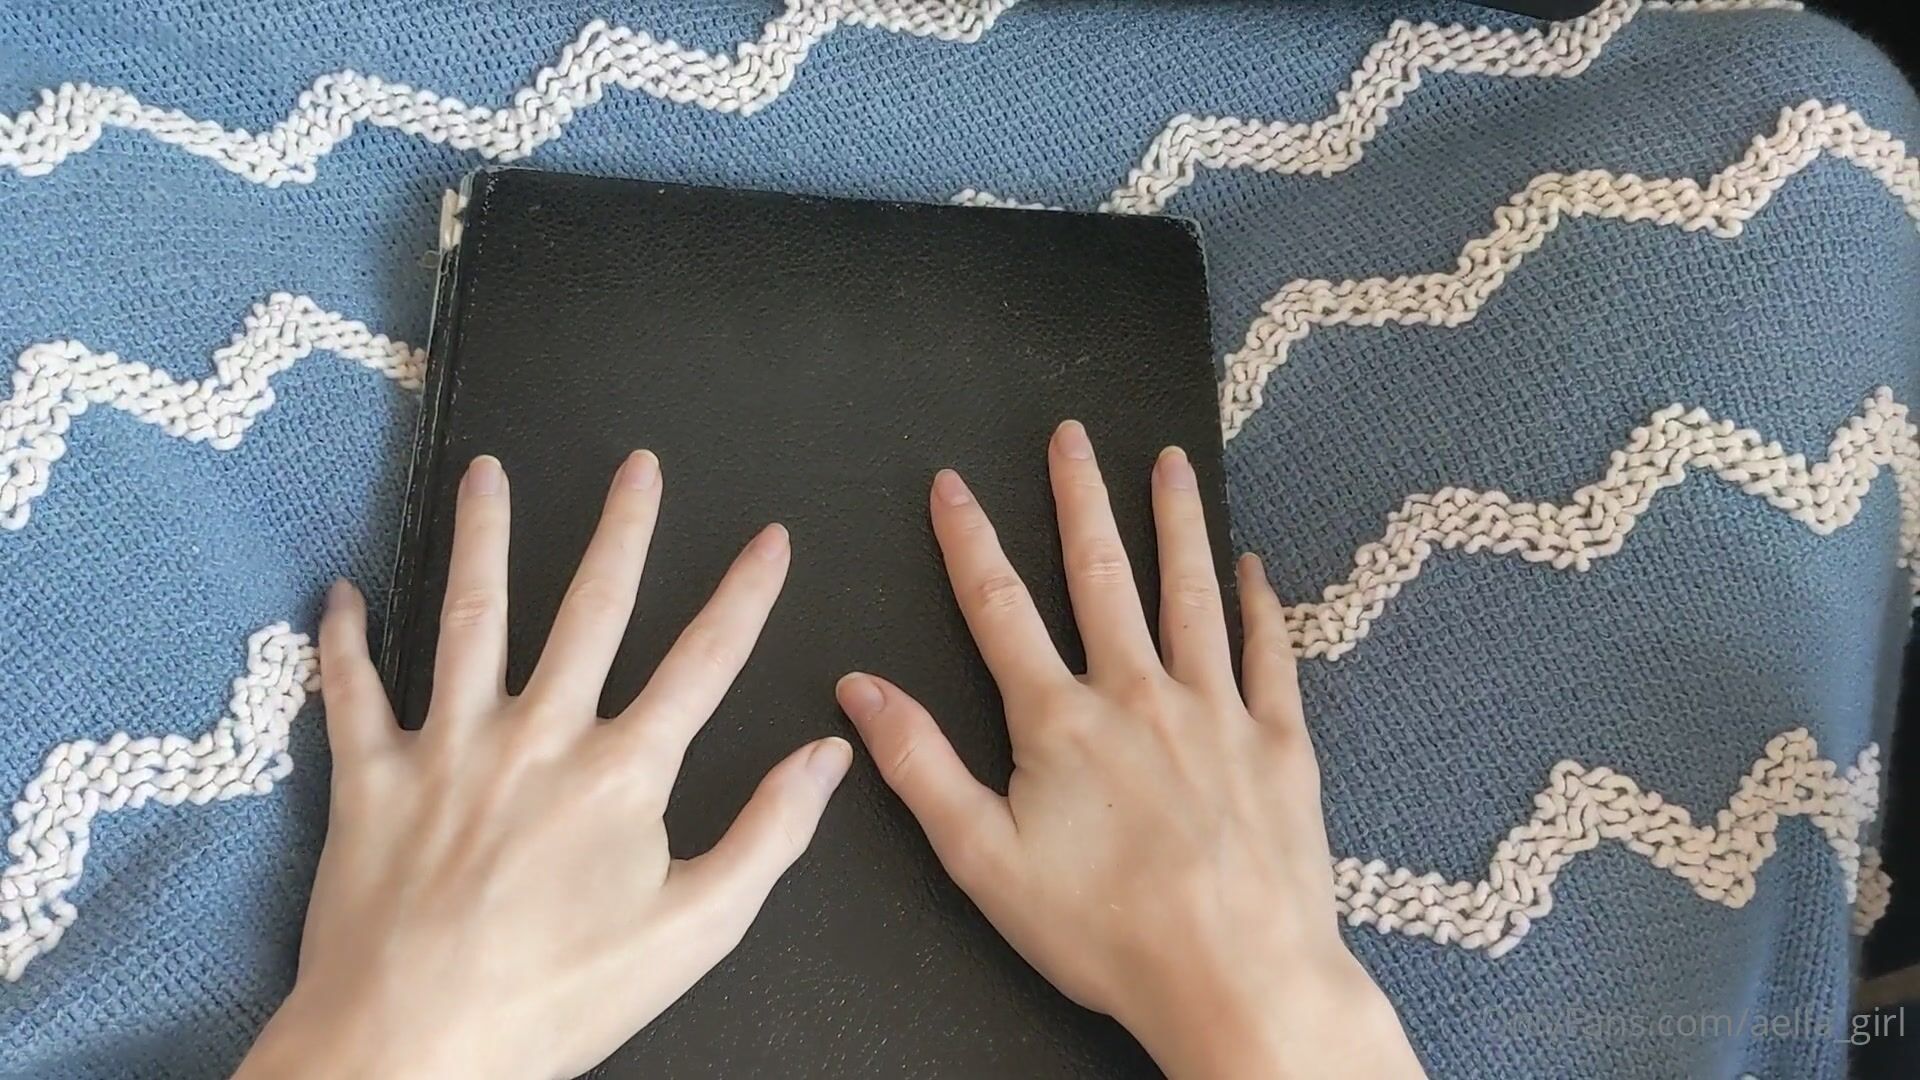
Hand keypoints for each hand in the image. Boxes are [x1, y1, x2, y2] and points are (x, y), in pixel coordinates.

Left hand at [238, 453, 849, 1079]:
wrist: (411, 1051)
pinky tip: (340, 591)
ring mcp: (447, 748)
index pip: (702, 661)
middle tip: (639, 465)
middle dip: (623, 529)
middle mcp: (536, 736)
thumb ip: (769, 836)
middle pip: (589, 609)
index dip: (745, 594)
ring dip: (481, 539)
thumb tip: (828, 756)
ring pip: (469, 619)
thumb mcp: (695, 932)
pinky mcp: (370, 780)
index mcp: (621, 773)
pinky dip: (341, 640)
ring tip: (487, 473)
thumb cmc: (557, 1000)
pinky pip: (349, 692)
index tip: (770, 537)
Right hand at [836, 422, 1423, 1079]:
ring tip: (1172, 464)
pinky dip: (1259, 606)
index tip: (951, 483)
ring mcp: (1217, 711)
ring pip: (1191, 594)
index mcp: (1060, 720)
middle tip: (1073, 435)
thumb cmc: (1104, 931)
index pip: (999, 607)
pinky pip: (1269, 656)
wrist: (1235, 977)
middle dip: (1081, 499)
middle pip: (1101, 575)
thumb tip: (859, 689)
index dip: (968, 539)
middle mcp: (1139, 694)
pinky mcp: (1278, 744)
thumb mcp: (982, 859)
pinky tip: (1253, 569)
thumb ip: (919, 765)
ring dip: (1177, 524)